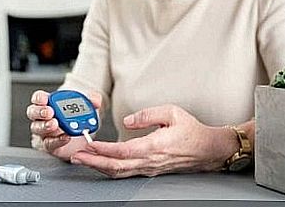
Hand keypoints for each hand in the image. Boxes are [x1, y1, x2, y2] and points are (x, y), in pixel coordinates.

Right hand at [27, 90, 101, 160]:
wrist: (79, 132)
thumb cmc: (76, 115)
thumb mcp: (85, 105)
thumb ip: (91, 100)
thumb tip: (96, 100)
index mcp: (48, 103)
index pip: (38, 98)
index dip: (39, 98)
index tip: (45, 98)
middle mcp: (42, 117)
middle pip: (33, 112)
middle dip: (40, 112)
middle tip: (50, 112)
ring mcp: (43, 132)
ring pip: (37, 128)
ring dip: (45, 126)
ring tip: (54, 124)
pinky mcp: (49, 145)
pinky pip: (48, 143)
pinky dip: (56, 140)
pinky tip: (65, 137)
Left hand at [70, 104, 230, 177]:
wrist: (207, 150)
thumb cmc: (191, 130)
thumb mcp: (172, 112)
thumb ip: (148, 114)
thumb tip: (128, 121)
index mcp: (155, 146)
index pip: (124, 150)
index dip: (104, 149)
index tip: (90, 144)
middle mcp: (150, 161)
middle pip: (117, 166)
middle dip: (94, 162)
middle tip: (77, 156)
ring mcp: (150, 168)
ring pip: (120, 172)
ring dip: (99, 167)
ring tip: (83, 160)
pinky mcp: (150, 170)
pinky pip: (127, 172)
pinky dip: (110, 169)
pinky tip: (101, 164)